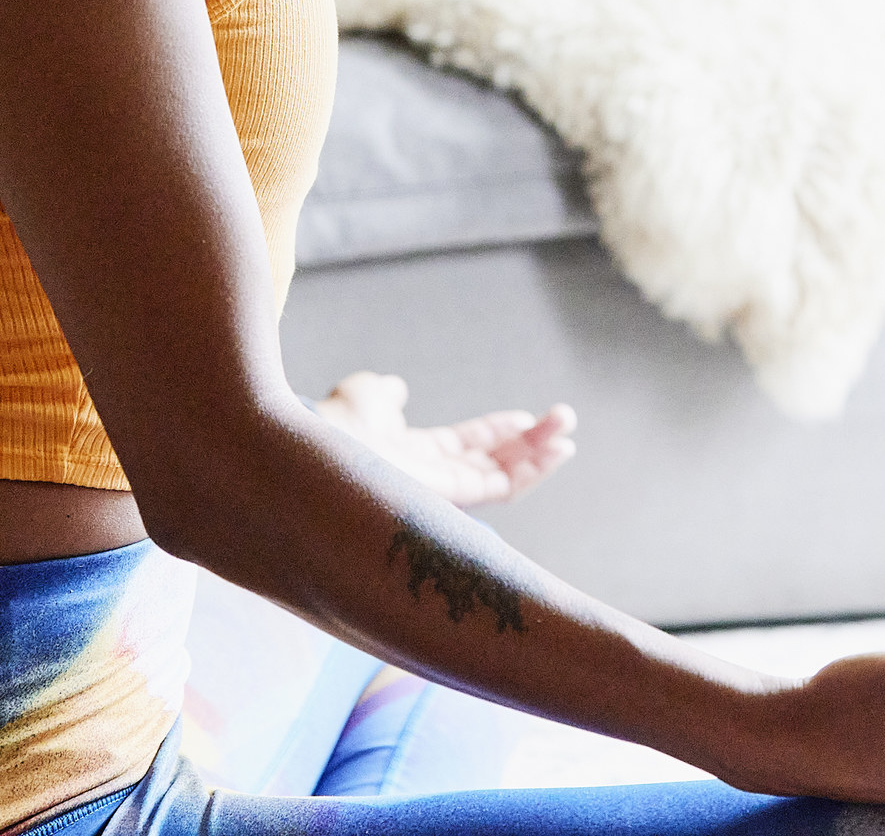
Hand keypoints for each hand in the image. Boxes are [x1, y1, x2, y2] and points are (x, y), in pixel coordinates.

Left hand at [316, 370, 576, 507]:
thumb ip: (384, 395)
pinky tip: (556, 449)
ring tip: (569, 432)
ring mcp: (441, 492)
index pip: (465, 448)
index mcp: (413, 457)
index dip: (497, 433)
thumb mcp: (363, 397)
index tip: (526, 417)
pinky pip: (500, 489)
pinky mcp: (450, 498)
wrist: (315, 445)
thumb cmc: (330, 424)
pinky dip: (532, 470)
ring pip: (502, 478)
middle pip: (491, 464)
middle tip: (564, 421)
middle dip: (529, 445)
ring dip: (538, 456)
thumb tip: (397, 387)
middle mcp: (431, 480)